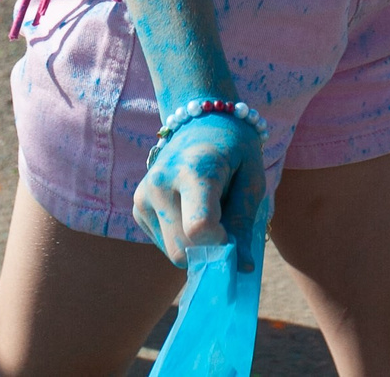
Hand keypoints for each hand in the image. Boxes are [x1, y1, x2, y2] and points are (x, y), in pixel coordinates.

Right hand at [132, 112, 264, 269]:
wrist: (200, 122)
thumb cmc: (234, 149)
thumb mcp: (252, 178)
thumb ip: (244, 222)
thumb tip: (240, 268)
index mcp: (193, 170)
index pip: (199, 229)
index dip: (222, 245)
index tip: (237, 239)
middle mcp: (160, 183)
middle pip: (184, 249)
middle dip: (210, 250)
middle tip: (228, 228)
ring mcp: (144, 196)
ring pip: (173, 252)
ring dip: (197, 245)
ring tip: (209, 211)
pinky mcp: (138, 208)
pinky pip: (165, 244)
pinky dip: (184, 238)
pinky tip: (192, 210)